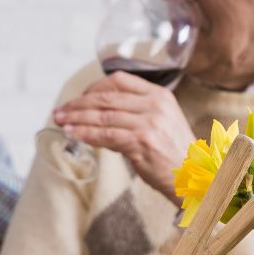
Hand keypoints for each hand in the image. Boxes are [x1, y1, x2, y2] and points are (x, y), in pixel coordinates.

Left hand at [53, 71, 192, 202]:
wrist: (193, 174)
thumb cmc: (173, 150)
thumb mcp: (160, 121)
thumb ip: (133, 112)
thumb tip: (95, 114)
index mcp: (159, 95)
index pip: (119, 80)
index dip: (94, 87)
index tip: (78, 97)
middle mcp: (154, 105)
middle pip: (106, 98)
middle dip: (78, 104)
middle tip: (60, 111)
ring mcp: (148, 123)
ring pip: (102, 117)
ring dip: (76, 119)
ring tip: (60, 121)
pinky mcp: (141, 142)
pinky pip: (105, 135)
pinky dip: (85, 134)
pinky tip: (73, 134)